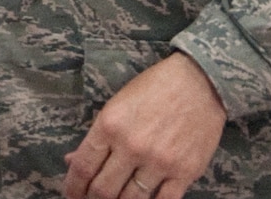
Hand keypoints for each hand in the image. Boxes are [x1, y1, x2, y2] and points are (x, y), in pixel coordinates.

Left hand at [62, 53, 225, 198]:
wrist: (199, 82)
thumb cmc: (154, 89)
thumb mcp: (117, 105)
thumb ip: (97, 137)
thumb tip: (72, 161)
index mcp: (110, 126)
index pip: (83, 167)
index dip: (73, 187)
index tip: (71, 194)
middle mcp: (132, 146)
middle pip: (103, 189)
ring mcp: (159, 162)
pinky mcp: (185, 172)